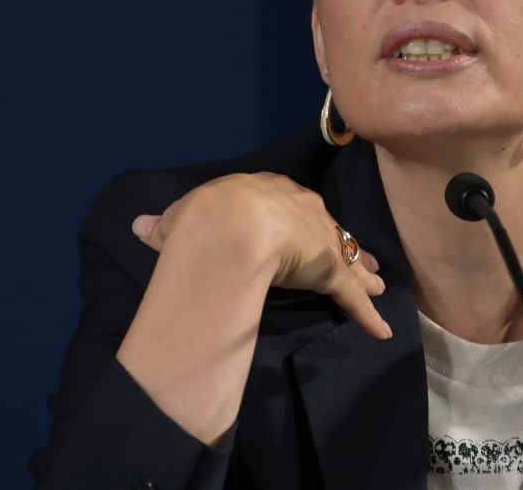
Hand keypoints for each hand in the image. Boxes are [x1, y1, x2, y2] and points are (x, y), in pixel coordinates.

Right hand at [131, 172, 391, 338]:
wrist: (230, 225)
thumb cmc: (204, 217)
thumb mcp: (178, 219)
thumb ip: (165, 226)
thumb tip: (141, 225)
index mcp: (265, 193)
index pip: (290, 205)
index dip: (300, 218)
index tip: (308, 227)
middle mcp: (301, 210)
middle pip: (329, 228)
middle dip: (341, 242)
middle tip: (357, 254)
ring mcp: (320, 240)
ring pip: (349, 257)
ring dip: (363, 272)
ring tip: (379, 282)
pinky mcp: (330, 271)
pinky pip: (354, 296)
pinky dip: (368, 314)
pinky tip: (381, 330)